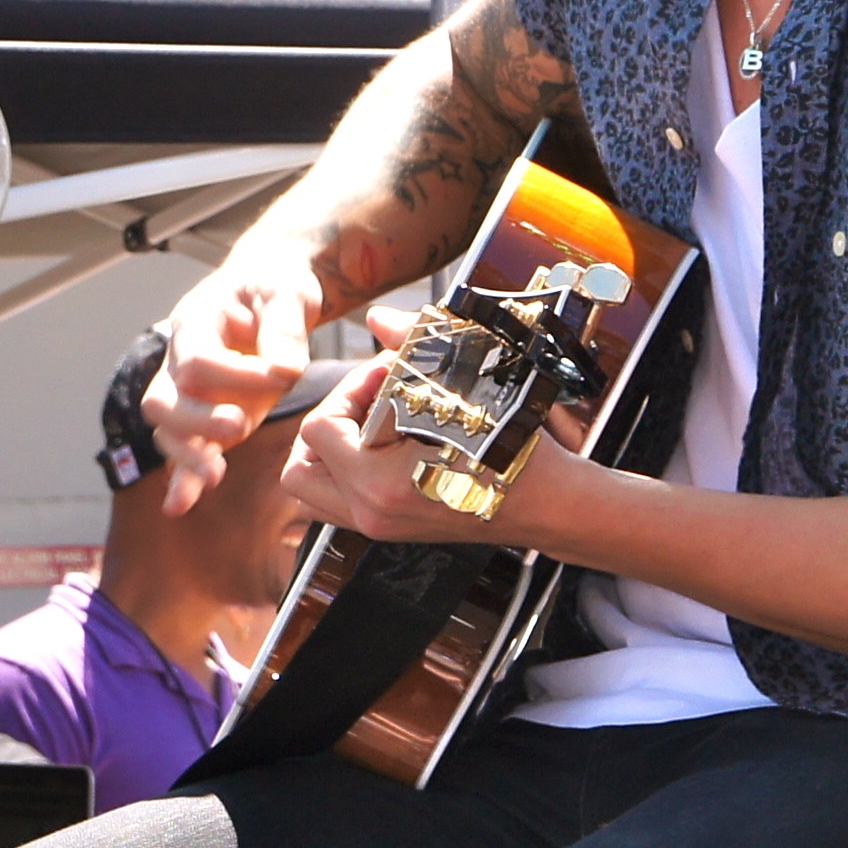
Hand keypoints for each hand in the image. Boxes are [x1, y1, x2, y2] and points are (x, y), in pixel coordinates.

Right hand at [146, 252, 321, 515]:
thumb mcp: (288, 292)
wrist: (270, 291)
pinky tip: (179, 506)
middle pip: (162, 400)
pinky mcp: (206, 416)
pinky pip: (184, 449)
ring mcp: (190, 393)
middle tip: (237, 427)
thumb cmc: (276, 286)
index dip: (236, 374)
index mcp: (196, 323)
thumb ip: (285, 327)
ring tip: (215, 476)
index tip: (283, 374)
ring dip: (187, 455)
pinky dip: (181, 479)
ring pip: (168, 430)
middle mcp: (181, 360)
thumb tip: (283, 368)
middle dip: (195, 421)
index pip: (197, 359)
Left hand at [280, 349, 574, 544]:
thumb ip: (413, 348)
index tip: (390, 373)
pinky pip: (339, 499)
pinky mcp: (389, 527)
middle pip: (300, 466)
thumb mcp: (466, 387)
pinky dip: (349, 467)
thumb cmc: (513, 444)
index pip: (321, 428)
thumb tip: (377, 319)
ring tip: (375, 421)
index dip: (351, 389)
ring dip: (332, 449)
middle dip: (330, 422)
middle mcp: (369, 513)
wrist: (547, 502)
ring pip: (314, 488)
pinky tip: (392, 440)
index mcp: (380, 484)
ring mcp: (377, 526)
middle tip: (371, 399)